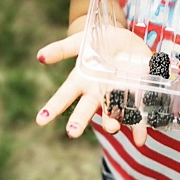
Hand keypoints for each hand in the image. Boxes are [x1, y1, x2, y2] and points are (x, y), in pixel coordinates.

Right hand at [36, 26, 151, 146]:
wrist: (125, 41)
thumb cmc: (99, 42)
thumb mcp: (80, 41)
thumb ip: (62, 49)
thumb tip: (40, 56)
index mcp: (81, 81)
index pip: (64, 96)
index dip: (52, 108)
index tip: (40, 120)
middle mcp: (97, 93)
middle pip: (86, 109)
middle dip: (79, 121)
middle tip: (72, 132)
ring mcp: (115, 96)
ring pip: (111, 114)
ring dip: (110, 123)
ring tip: (111, 128)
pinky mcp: (135, 96)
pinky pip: (135, 115)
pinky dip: (138, 128)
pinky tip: (140, 138)